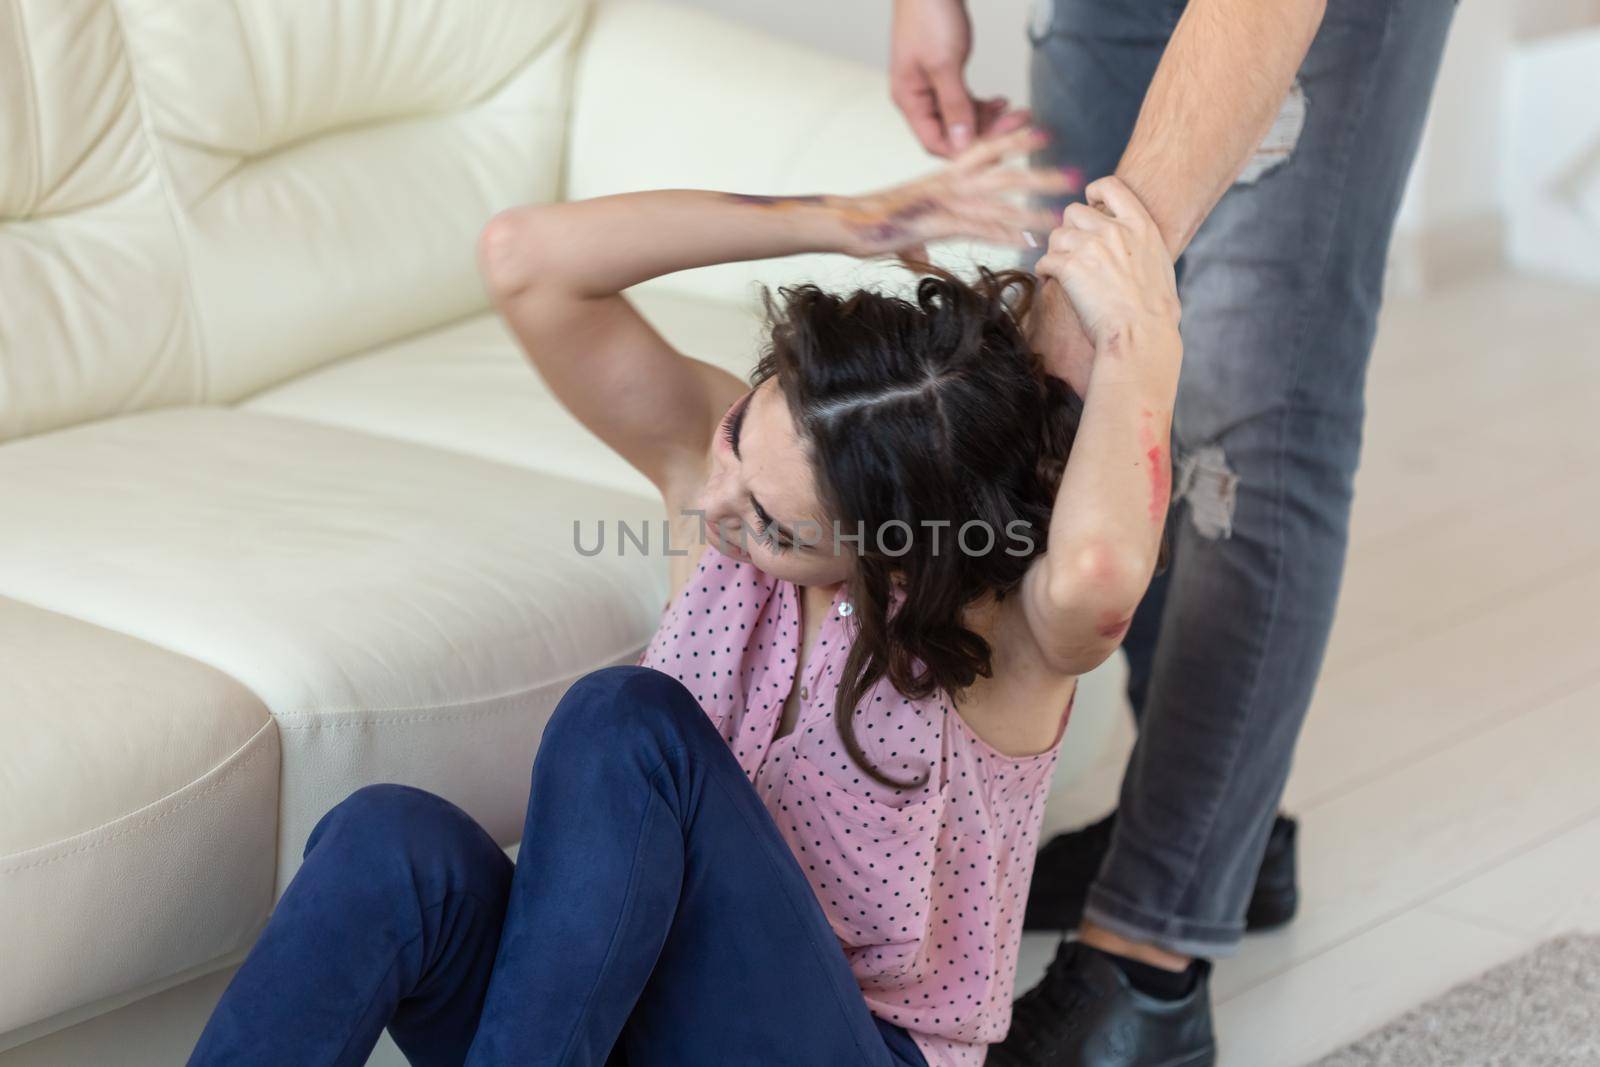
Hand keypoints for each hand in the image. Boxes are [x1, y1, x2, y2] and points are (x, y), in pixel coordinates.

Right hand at [840, 126, 1075, 258]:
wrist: (847, 222)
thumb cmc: (870, 223)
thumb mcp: (904, 230)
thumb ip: (921, 241)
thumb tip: (924, 256)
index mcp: (943, 176)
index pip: (985, 149)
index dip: (1013, 137)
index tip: (1041, 129)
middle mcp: (948, 182)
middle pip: (1003, 171)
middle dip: (1039, 172)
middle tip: (1075, 175)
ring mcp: (945, 202)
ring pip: (998, 199)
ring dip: (1032, 207)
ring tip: (1061, 213)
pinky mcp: (938, 224)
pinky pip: (979, 226)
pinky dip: (1005, 233)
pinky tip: (1028, 241)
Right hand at [890, 0, 1023, 156]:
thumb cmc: (929, 14)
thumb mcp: (944, 64)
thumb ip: (954, 105)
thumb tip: (962, 142)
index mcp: (909, 99)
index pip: (935, 142)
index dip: (966, 151)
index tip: (998, 149)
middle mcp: (917, 99)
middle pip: (953, 133)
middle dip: (986, 132)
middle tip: (1018, 123)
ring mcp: (930, 88)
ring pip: (962, 119)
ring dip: (990, 119)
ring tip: (1017, 112)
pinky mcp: (944, 77)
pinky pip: (964, 103)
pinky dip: (983, 106)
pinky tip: (1001, 102)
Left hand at [1034, 177, 1179, 351]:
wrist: (1142, 334)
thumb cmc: (1154, 312)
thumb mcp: (1160, 264)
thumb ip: (1140, 244)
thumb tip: (1130, 245)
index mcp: (1139, 225)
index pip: (1110, 186)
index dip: (1094, 192)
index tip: (1089, 204)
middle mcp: (1113, 229)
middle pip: (1074, 211)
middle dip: (1070, 229)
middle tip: (1072, 251)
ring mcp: (1090, 246)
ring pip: (1056, 235)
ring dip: (1056, 251)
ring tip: (1062, 270)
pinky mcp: (1069, 267)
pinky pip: (1044, 260)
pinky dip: (1044, 270)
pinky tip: (1051, 280)